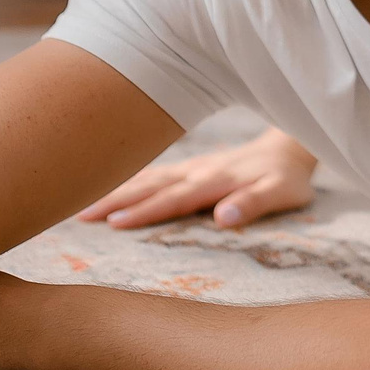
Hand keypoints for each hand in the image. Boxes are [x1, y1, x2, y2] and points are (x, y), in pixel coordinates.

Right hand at [76, 128, 317, 229]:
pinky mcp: (190, 167)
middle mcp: (196, 172)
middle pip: (150, 187)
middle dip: (115, 201)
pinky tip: (109, 189)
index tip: (114, 222)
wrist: (291, 147)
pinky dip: (128, 181)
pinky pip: (152, 174)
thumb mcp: (281, 193)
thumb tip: (223, 219)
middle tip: (79, 215)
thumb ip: (253, 204)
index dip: (145, 211)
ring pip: (146, 178)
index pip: (174, 199)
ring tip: (81, 205)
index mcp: (215, 181)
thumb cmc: (287, 178)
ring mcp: (190, 167)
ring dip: (115, 191)